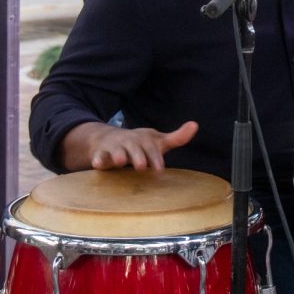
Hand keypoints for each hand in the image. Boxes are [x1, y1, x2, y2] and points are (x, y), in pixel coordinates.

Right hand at [64, 120, 198, 170]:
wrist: (110, 139)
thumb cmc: (140, 144)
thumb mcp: (158, 140)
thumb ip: (177, 137)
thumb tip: (195, 125)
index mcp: (144, 139)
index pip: (152, 148)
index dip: (155, 157)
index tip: (159, 168)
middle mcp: (130, 142)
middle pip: (134, 149)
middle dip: (137, 157)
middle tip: (141, 166)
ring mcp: (115, 147)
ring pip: (116, 151)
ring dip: (117, 155)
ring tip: (119, 161)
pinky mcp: (101, 154)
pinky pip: (99, 156)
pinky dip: (97, 159)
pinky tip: (97, 163)